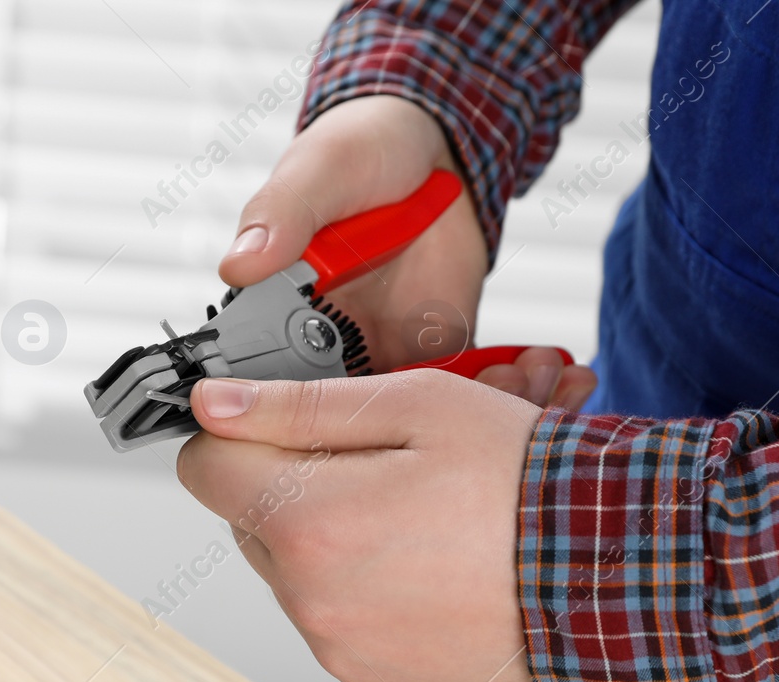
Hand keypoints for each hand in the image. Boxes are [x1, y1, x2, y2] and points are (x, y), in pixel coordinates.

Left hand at [176, 372, 544, 681]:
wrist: (617, 578)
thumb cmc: (528, 487)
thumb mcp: (416, 406)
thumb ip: (299, 405)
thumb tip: (213, 406)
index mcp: (309, 522)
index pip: (204, 469)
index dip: (240, 435)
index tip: (281, 425)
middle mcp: (312, 600)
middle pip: (250, 523)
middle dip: (294, 488)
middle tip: (380, 468)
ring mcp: (341, 651)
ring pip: (294, 576)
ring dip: (331, 544)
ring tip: (417, 522)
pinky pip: (336, 626)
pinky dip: (365, 597)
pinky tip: (428, 572)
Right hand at [221, 95, 596, 409]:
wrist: (435, 144)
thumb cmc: (362, 149)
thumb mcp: (319, 170)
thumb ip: (282, 214)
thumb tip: (239, 265)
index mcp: (279, 315)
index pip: (272, 391)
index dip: (299, 426)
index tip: (345, 434)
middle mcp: (329, 348)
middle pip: (344, 423)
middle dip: (394, 441)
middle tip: (451, 425)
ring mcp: (387, 353)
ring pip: (409, 419)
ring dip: (463, 419)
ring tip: (517, 385)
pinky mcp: (440, 349)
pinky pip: (463, 391)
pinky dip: (500, 393)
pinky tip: (539, 377)